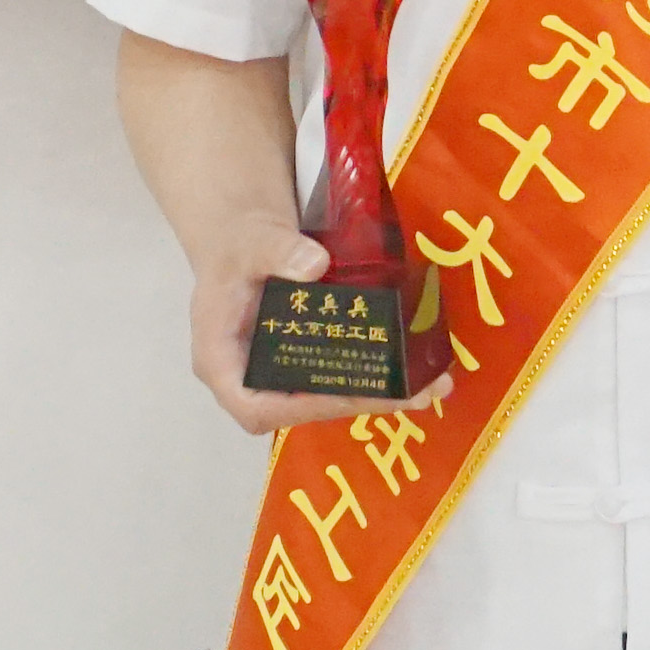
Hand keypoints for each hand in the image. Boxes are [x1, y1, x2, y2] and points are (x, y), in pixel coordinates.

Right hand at [187, 210, 450, 437]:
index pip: (255, 406)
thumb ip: (277, 250)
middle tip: (409, 393)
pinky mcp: (309, 365)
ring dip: (378, 395)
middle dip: (358, 402)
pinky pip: (340, 377)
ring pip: (328, 397)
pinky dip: (377, 377)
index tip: (344, 393)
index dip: (300, 408)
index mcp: (221, 361)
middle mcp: (252, 379)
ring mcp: (282, 376)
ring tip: (428, 387)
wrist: (247, 241)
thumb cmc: (238, 246)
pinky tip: (418, 372)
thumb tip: (316, 264)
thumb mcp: (252, 242)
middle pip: (303, 407)